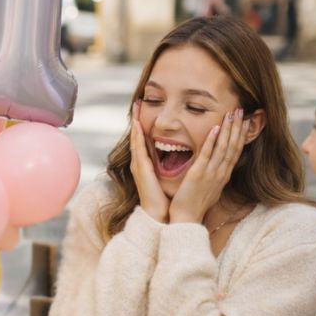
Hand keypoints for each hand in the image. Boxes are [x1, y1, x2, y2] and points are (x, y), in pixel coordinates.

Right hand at [129, 100, 168, 221]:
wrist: (158, 215)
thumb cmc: (165, 199)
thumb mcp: (167, 178)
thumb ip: (170, 167)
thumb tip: (180, 157)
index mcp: (147, 164)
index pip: (144, 140)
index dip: (144, 124)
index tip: (145, 109)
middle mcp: (140, 162)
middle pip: (137, 135)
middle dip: (137, 118)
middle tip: (137, 101)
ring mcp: (138, 165)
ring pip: (136, 138)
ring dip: (135, 121)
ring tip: (136, 106)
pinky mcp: (140, 169)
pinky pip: (138, 147)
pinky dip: (137, 134)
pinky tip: (138, 123)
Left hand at [169, 108, 248, 224]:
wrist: (186, 218)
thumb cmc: (195, 204)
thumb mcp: (210, 189)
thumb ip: (214, 177)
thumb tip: (219, 170)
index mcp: (223, 176)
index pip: (235, 151)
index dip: (240, 135)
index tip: (244, 121)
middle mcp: (221, 173)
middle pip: (233, 146)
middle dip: (237, 127)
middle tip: (241, 110)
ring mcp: (211, 173)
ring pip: (223, 147)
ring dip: (228, 129)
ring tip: (232, 113)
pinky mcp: (199, 174)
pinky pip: (207, 154)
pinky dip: (212, 140)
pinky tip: (215, 128)